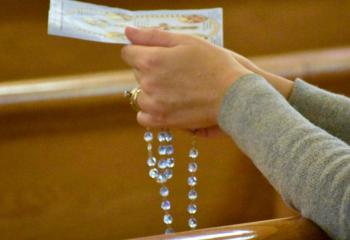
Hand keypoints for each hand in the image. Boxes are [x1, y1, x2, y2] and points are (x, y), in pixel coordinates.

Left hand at [121, 27, 251, 129]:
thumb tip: (127, 31)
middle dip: (151, 69)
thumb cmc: (214, 64)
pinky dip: (151, 110)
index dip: (142, 50)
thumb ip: (152, 36)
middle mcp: (148, 83)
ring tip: (175, 88)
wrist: (233, 96)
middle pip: (137, 72)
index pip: (128, 53)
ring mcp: (154, 104)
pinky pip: (143, 116)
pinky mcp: (162, 120)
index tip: (158, 53)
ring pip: (140, 93)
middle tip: (176, 70)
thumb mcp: (186, 41)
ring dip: (151, 89)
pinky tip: (165, 104)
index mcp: (151, 60)